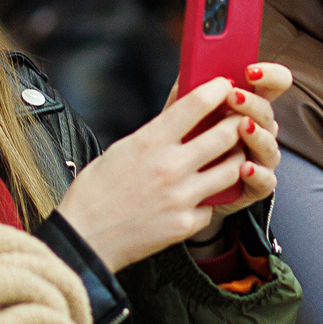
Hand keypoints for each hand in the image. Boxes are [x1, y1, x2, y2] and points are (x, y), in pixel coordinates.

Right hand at [53, 75, 257, 269]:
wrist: (85, 238)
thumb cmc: (96, 192)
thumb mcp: (122, 148)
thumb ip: (157, 127)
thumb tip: (180, 101)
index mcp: (149, 142)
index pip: (196, 104)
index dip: (217, 89)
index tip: (224, 85)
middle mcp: (169, 167)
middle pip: (225, 134)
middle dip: (236, 123)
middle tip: (237, 121)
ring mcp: (181, 197)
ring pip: (232, 169)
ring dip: (235, 158)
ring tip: (229, 156)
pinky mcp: (186, 223)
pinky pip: (213, 204)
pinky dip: (210, 197)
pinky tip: (201, 194)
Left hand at [194, 63, 289, 243]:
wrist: (175, 190)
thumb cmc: (182, 145)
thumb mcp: (180, 117)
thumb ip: (188, 93)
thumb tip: (189, 68)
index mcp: (246, 107)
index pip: (272, 85)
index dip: (270, 75)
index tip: (251, 70)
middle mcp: (258, 130)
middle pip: (268, 113)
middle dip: (253, 103)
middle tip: (234, 96)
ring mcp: (259, 158)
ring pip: (270, 145)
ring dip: (258, 135)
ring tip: (242, 127)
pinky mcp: (255, 187)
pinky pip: (266, 181)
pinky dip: (257, 173)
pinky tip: (244, 167)